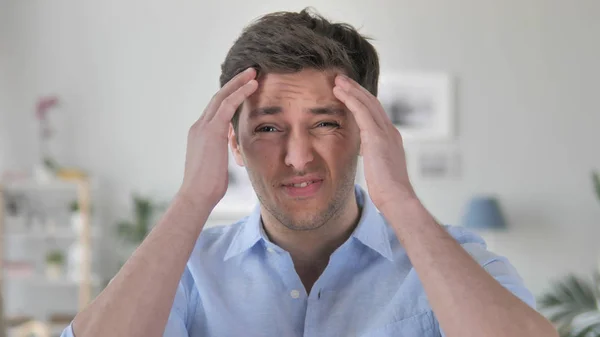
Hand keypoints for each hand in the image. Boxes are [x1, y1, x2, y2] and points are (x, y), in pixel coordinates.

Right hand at [178, 68, 257, 207]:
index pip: (216, 109)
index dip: (230, 97)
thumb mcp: (217, 164)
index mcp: (199, 134)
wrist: (196, 195)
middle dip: (234, 83)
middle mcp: (199, 126)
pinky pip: (228, 105)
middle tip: (250, 72)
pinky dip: (241, 93)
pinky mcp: (211, 131)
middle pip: (218, 97)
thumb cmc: (208, 187)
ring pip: (222, 96)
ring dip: (239, 83)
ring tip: (254, 73)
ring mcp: (203, 127)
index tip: (243, 88)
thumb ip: (222, 150)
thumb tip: (232, 146)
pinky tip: (253, 85)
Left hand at [333, 74, 415, 210]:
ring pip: (367, 102)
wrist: (397, 198)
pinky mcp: (377, 137)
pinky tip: (340, 91)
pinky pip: (362, 111)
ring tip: (338, 81)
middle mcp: (390, 132)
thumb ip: (373, 157)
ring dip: (352, 89)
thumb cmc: (387, 191)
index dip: (362, 101)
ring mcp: (385, 133)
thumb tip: (366, 155)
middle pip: (373, 103)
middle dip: (357, 90)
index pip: (376, 114)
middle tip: (342, 80)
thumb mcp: (379, 169)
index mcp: (391, 139)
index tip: (350, 93)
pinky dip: (350, 99)